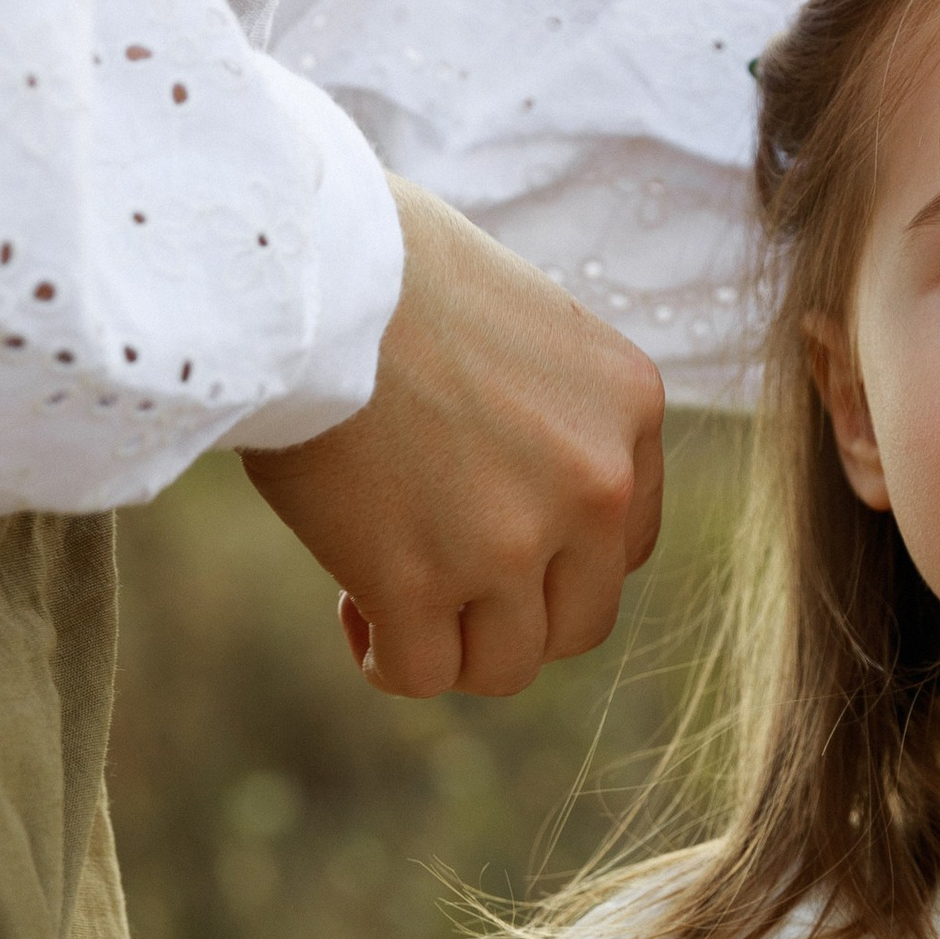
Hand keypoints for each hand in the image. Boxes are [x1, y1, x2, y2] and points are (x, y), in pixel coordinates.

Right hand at [242, 176, 665, 698]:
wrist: (308, 264)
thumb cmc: (392, 267)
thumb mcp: (527, 322)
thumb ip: (552, 408)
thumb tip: (520, 479)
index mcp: (630, 409)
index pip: (625, 542)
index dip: (555, 558)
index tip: (487, 530)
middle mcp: (594, 483)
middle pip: (580, 618)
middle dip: (512, 615)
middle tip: (443, 576)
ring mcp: (512, 541)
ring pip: (509, 665)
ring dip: (454, 646)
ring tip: (390, 594)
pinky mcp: (420, 582)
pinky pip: (424, 674)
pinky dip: (387, 659)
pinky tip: (354, 609)